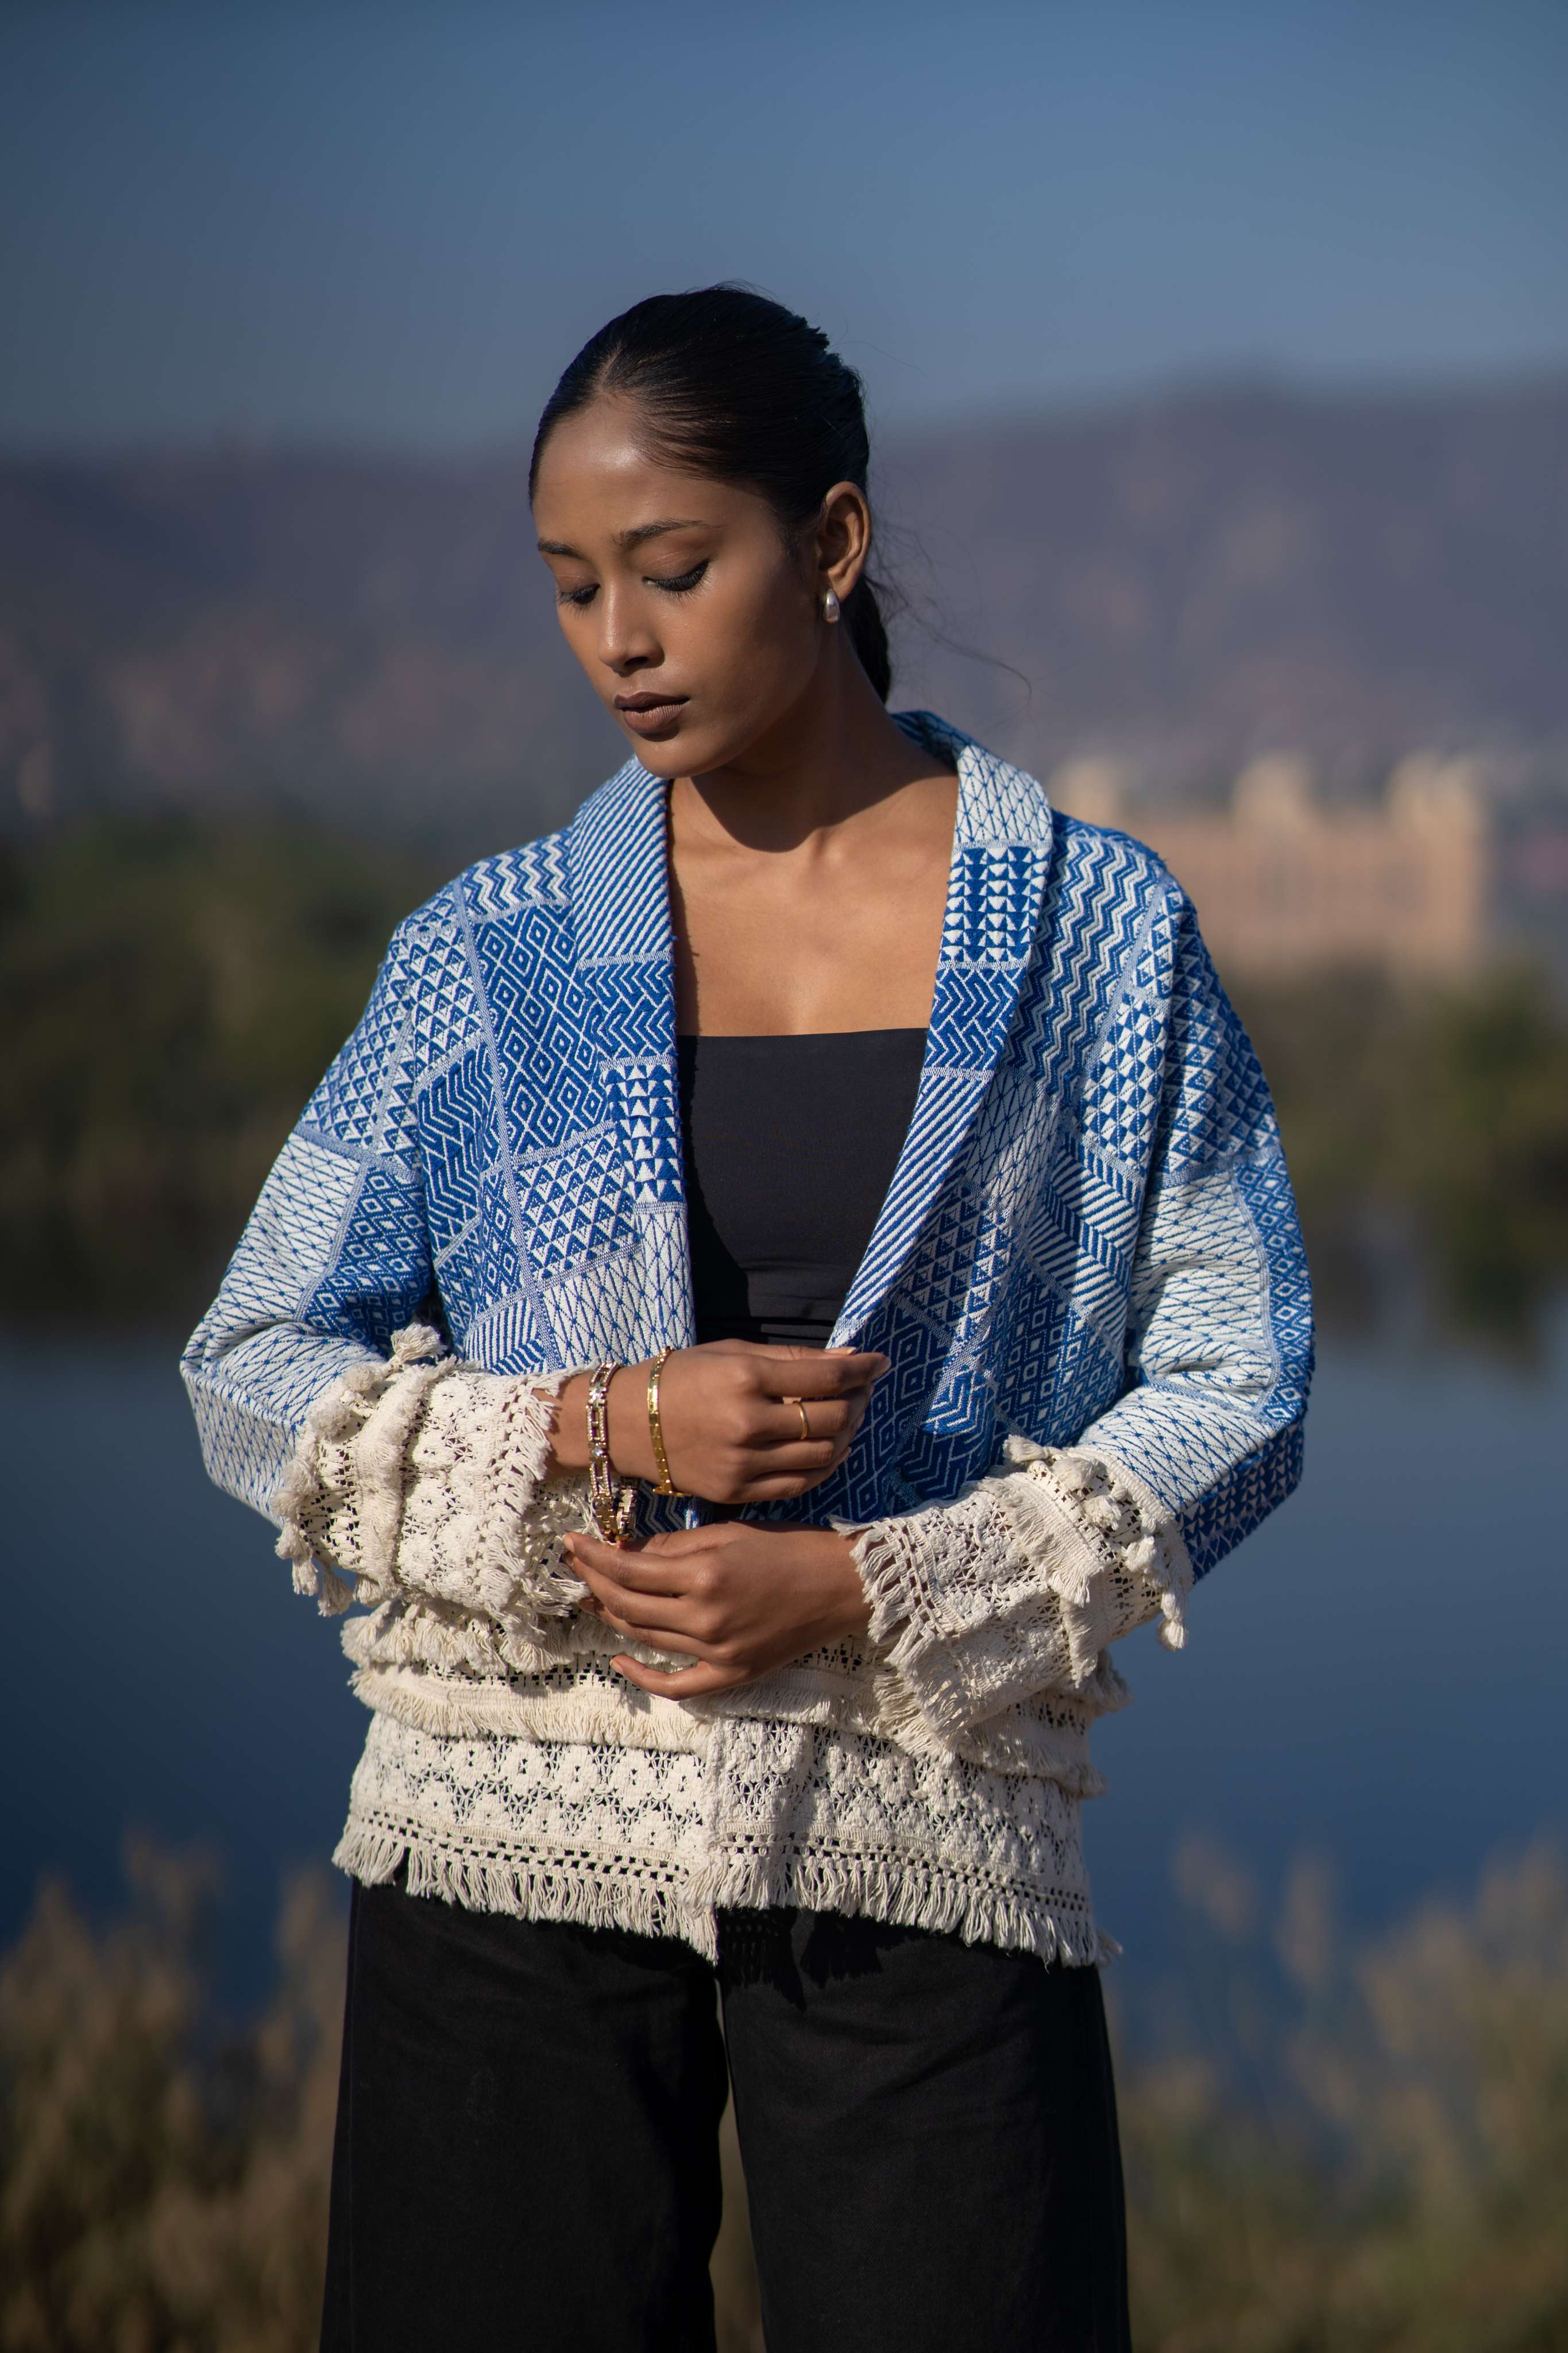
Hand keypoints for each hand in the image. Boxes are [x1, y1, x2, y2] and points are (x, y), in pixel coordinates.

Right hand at [550, 1339, 887, 1506]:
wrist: (625, 1424)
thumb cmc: (682, 1378)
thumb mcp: (734, 1352)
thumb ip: (794, 1358)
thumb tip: (852, 1356)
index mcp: (746, 1378)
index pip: (825, 1378)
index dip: (861, 1369)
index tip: (878, 1362)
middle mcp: (747, 1423)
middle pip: (830, 1419)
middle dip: (858, 1402)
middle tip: (862, 1390)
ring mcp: (742, 1463)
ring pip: (822, 1456)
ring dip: (846, 1435)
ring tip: (847, 1417)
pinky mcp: (737, 1492)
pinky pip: (799, 1484)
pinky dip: (823, 1467)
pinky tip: (827, 1449)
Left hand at [563, 1521, 871, 1698]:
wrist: (843, 1585)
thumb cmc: (790, 1547)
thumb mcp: (729, 1533)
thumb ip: (675, 1546)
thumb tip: (625, 1551)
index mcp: (705, 1574)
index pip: (628, 1569)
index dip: (593, 1557)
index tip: (572, 1544)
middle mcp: (706, 1617)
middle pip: (628, 1606)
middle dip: (595, 1583)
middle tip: (577, 1566)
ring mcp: (718, 1652)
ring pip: (645, 1638)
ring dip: (612, 1617)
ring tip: (594, 1596)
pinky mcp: (732, 1674)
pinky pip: (677, 1686)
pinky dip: (643, 1675)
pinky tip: (619, 1658)